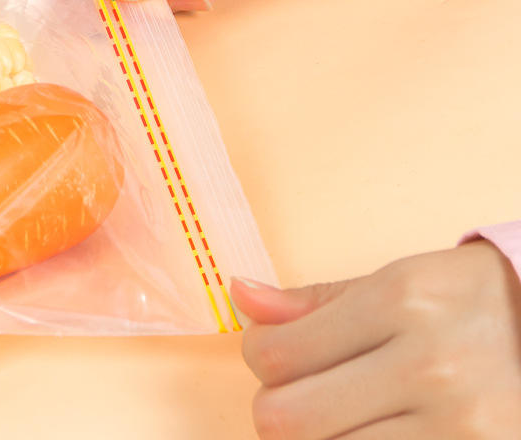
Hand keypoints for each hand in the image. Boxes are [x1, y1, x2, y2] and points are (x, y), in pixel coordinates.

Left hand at [231, 240, 520, 438]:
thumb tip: (239, 295)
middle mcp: (430, 367)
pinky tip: (367, 433)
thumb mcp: (396, 281)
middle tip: (299, 391)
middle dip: (276, 407)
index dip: (258, 355)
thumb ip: (314, 300)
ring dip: (315, 438)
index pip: (279, 353)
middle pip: (288, 419)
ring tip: (340, 413)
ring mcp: (459, 430)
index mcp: (402, 300)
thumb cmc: (466, 304)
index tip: (273, 352)